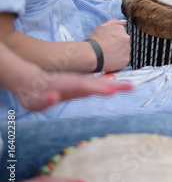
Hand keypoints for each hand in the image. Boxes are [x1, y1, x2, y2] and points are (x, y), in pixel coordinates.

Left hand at [16, 71, 132, 111]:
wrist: (30, 80)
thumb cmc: (31, 94)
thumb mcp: (33, 101)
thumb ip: (44, 100)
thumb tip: (54, 96)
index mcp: (67, 86)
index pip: (85, 87)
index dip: (99, 88)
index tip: (113, 90)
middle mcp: (76, 83)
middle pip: (97, 83)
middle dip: (114, 85)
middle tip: (131, 87)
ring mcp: (79, 84)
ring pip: (99, 83)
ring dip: (114, 85)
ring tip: (129, 86)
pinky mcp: (79, 87)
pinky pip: (96, 86)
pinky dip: (107, 86)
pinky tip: (117, 87)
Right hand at [89, 19, 130, 71]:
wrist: (93, 54)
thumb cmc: (96, 40)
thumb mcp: (103, 26)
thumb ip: (114, 22)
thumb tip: (124, 22)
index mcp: (121, 30)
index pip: (121, 34)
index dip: (114, 38)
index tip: (108, 41)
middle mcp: (126, 39)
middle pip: (123, 42)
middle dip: (117, 45)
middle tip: (108, 48)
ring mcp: (127, 49)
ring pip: (124, 51)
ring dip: (119, 52)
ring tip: (109, 54)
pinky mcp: (126, 59)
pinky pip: (124, 59)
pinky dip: (119, 60)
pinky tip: (111, 59)